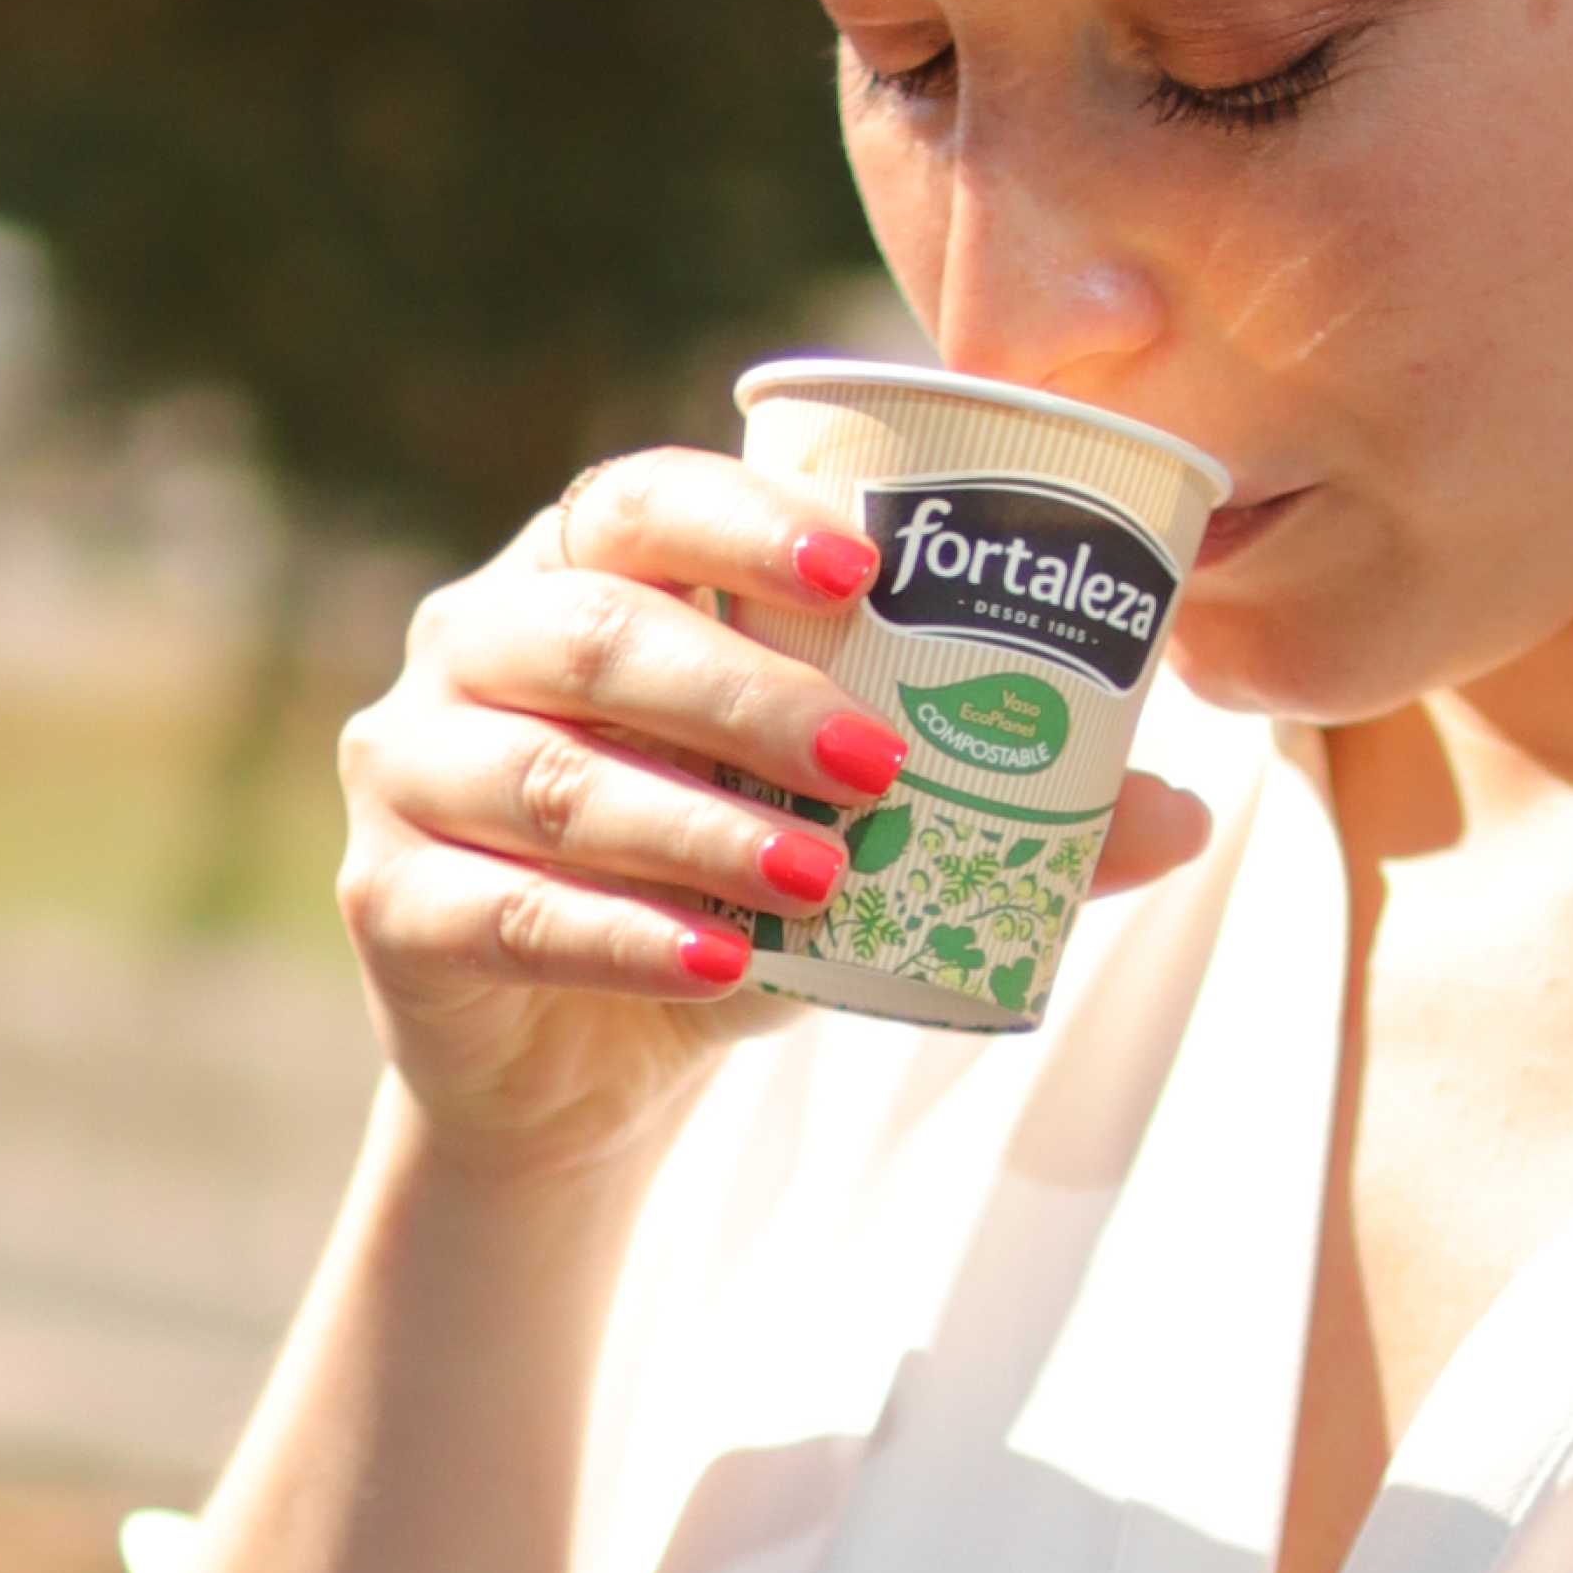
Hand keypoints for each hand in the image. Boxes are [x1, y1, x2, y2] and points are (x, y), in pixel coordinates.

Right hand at [336, 447, 1211, 1179]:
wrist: (579, 1073)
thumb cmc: (723, 890)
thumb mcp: (848, 837)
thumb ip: (984, 810)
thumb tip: (1182, 814)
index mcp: (573, 573)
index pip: (634, 499)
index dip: (740, 515)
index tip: (867, 564)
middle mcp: (470, 645)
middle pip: (593, 633)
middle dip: (745, 691)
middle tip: (879, 762)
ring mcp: (412, 772)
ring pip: (551, 777)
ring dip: (696, 824)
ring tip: (823, 873)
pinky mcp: (390, 904)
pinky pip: (508, 911)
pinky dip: (622, 936)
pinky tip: (718, 960)